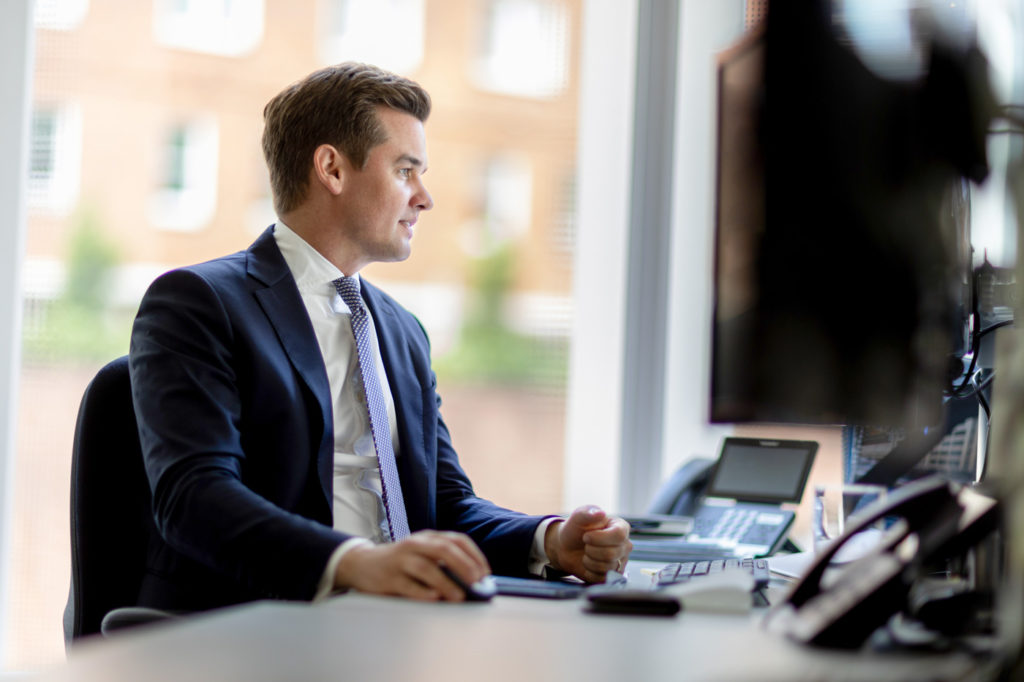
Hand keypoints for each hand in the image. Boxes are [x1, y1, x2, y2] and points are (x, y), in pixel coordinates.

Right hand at [333, 530, 489, 601]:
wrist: (361, 563)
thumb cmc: (399, 561)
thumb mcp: (421, 553)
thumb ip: (443, 562)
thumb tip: (473, 580)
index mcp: (427, 537)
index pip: (457, 540)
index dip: (474, 555)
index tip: (485, 573)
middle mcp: (415, 544)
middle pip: (444, 549)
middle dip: (464, 565)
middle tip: (476, 582)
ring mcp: (401, 560)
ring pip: (427, 568)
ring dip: (446, 583)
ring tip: (459, 596)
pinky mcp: (389, 577)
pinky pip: (408, 585)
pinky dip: (423, 592)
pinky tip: (434, 598)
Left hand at [544, 506, 631, 582]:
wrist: (567, 546)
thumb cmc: (576, 528)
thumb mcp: (578, 516)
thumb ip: (587, 512)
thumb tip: (600, 513)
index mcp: (621, 527)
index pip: (619, 535)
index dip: (600, 538)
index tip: (586, 536)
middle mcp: (625, 545)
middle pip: (611, 553)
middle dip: (591, 550)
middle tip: (585, 545)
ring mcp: (620, 561)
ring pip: (606, 567)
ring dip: (589, 561)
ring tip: (586, 553)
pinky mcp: (613, 576)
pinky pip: (602, 578)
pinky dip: (589, 572)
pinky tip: (588, 564)